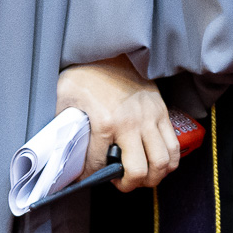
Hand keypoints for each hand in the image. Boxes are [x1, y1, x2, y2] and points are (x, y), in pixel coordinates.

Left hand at [56, 56, 180, 191]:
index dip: (90, 176)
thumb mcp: (65, 96)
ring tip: (141, 176)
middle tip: (121, 182)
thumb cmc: (85, 71)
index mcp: (103, 121)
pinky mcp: (161, 111)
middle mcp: (130, 123)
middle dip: (130, 184)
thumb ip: (63, 123)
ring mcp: (149, 117)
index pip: (98, 163)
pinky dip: (168, 160)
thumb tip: (59, 145)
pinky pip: (173, 144)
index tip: (87, 178)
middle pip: (140, 170)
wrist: (109, 47)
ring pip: (163, 162)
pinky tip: (156, 161)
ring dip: (154, 176)